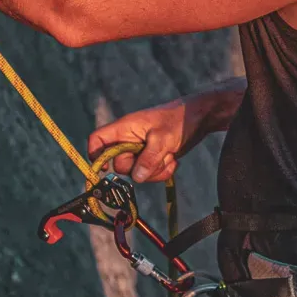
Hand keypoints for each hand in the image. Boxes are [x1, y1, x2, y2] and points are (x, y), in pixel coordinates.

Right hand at [88, 83, 246, 182]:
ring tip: (169, 156)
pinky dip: (162, 172)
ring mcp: (141, 150)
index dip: (96, 155)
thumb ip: (148, 158)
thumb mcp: (163, 139)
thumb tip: (136, 177)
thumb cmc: (179, 120)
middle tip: (157, 158)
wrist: (201, 118)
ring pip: (137, 173)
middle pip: (119, 164)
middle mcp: (129, 139)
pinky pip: (150, 174)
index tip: (106, 169)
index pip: (98, 140)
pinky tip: (173, 160)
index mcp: (125, 128)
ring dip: (154, 171)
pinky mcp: (153, 158)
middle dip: (139, 168)